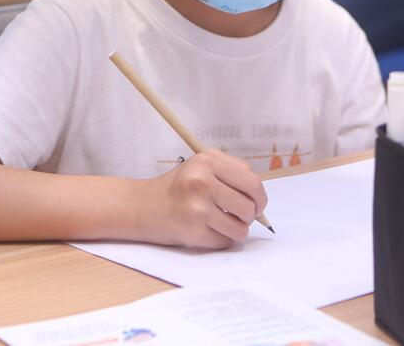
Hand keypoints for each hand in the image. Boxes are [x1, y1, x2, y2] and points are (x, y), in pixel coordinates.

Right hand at [134, 151, 267, 248]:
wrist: (144, 206)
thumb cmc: (178, 186)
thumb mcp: (201, 164)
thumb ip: (231, 170)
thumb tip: (258, 195)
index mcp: (207, 162)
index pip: (252, 182)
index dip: (260, 197)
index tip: (257, 204)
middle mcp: (202, 183)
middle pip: (249, 206)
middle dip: (251, 215)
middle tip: (243, 216)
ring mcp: (198, 209)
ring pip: (241, 228)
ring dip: (238, 230)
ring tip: (225, 223)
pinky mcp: (193, 232)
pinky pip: (225, 241)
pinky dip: (223, 239)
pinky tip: (210, 230)